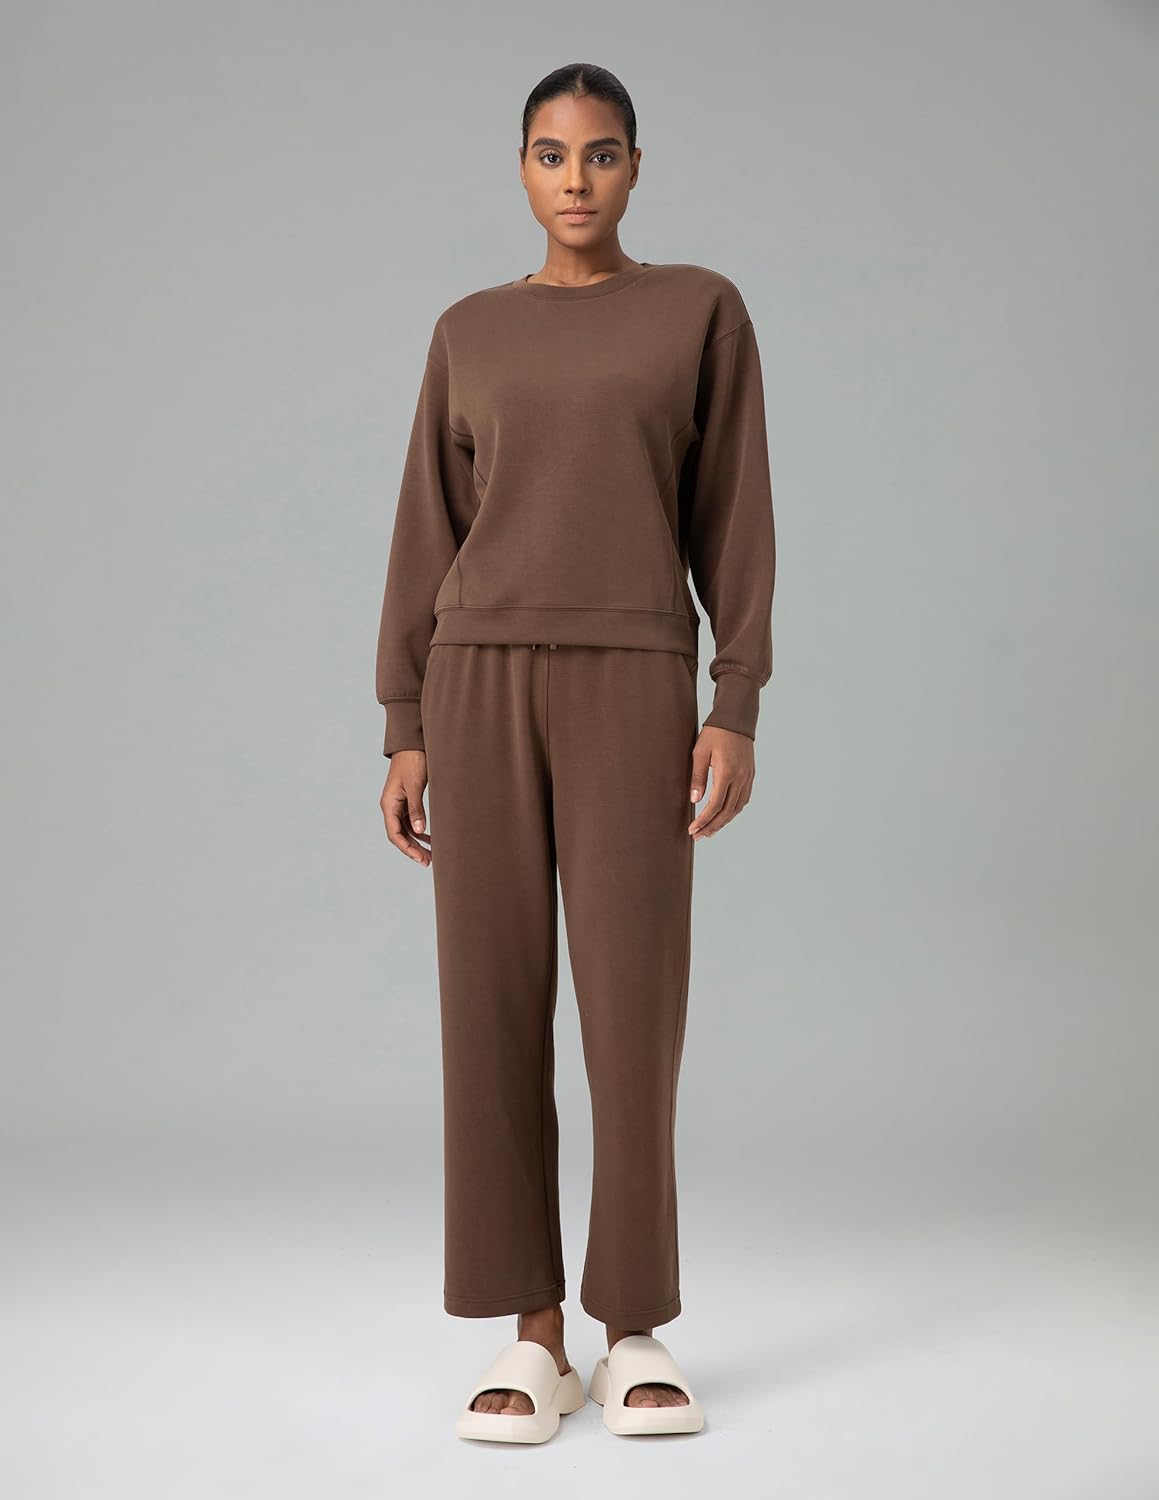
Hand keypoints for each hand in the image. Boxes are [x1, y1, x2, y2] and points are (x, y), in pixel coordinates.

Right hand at [380, 751, 432, 865]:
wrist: (412, 744)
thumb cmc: (413, 762)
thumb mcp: (415, 786)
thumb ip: (416, 808)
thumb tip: (418, 831)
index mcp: (389, 804)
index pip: (394, 834)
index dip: (407, 848)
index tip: (421, 858)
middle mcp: (391, 806)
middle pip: (400, 835)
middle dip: (413, 849)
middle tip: (429, 862)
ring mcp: (398, 804)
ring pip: (406, 829)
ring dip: (417, 842)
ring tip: (431, 854)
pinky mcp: (406, 800)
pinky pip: (410, 821)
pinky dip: (420, 831)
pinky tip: (430, 838)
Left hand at [688, 727, 754, 839]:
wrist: (736, 719)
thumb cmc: (714, 733)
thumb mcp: (700, 752)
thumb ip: (697, 777)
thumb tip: (694, 801)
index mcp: (727, 772)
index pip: (715, 805)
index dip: (704, 820)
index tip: (692, 829)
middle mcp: (740, 778)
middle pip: (727, 811)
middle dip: (712, 826)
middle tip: (698, 836)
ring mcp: (747, 777)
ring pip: (737, 808)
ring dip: (723, 821)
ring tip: (709, 830)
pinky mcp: (750, 775)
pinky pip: (743, 799)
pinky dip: (733, 811)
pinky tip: (724, 815)